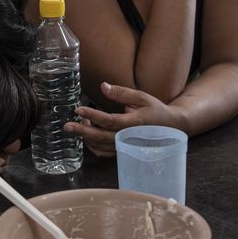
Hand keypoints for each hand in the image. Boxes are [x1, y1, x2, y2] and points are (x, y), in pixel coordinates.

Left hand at [63, 83, 182, 156]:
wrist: (170, 128)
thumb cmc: (155, 110)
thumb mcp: (142, 97)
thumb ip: (122, 93)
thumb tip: (103, 86)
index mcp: (134, 123)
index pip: (109, 121)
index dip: (92, 116)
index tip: (78, 109)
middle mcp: (128, 138)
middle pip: (101, 137)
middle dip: (81, 132)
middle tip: (66, 126)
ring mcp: (125, 147)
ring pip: (100, 147)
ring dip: (87, 137)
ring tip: (79, 123)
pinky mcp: (123, 151)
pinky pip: (104, 152)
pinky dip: (93, 145)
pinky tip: (88, 133)